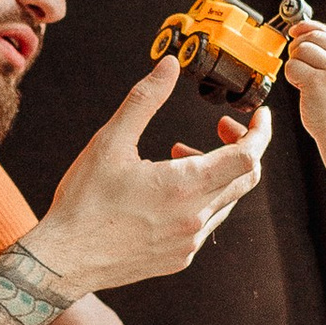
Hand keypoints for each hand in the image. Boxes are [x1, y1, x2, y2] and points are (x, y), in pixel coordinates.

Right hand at [28, 62, 269, 302]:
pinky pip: (206, 223)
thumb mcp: (110, 141)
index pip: (249, 157)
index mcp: (185, 186)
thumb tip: (169, 65)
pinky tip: (170, 191)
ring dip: (216, 173)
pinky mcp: (179, 258)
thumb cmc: (84, 202)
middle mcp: (195, 218)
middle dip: (241, 147)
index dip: (261, 132)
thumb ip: (145, 99)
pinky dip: (201, 198)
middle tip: (221, 130)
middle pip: (245, 179)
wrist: (64, 259)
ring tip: (179, 156)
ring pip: (226, 201)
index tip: (260, 117)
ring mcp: (189, 243)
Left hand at [285, 19, 325, 140]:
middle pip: (313, 37)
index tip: (295, 30)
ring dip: (294, 62)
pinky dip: (290, 75)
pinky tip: (300, 86)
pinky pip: (292, 66)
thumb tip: (302, 31)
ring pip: (301, 49)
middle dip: (298, 46)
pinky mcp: (316, 82)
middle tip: (297, 60)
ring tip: (302, 78)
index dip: (308, 27)